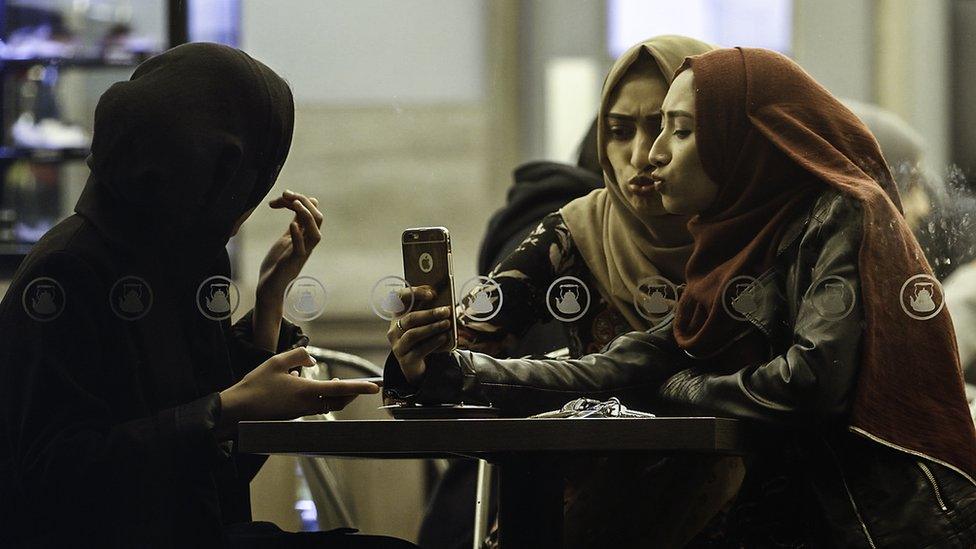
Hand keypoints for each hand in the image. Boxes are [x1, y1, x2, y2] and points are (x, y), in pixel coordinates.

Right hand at [218, 347, 378, 436]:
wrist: (239, 409)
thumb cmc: (256, 385)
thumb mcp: (277, 361)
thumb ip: (299, 356)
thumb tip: (311, 360)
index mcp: (307, 392)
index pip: (340, 389)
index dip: (359, 387)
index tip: (374, 387)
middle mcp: (307, 405)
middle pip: (338, 401)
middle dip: (351, 393)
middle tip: (360, 386)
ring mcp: (300, 412)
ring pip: (327, 405)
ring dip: (336, 395)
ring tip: (339, 383)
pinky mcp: (293, 415)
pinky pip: (314, 406)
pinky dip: (321, 397)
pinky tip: (310, 386)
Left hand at [256, 190, 323, 303]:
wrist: (269, 286)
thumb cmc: (277, 263)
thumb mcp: (286, 238)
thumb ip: (295, 225)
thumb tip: (299, 207)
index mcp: (305, 236)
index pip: (312, 212)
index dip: (300, 199)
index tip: (282, 196)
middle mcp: (307, 243)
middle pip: (317, 218)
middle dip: (304, 202)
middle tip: (286, 194)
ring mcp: (302, 253)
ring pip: (315, 233)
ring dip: (306, 216)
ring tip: (293, 202)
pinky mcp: (293, 263)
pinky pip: (301, 249)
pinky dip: (298, 235)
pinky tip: (291, 225)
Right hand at [386, 286, 453, 383]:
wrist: (416, 364)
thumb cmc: (423, 338)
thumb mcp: (424, 324)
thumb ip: (431, 312)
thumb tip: (445, 304)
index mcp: (398, 316)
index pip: (398, 298)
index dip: (414, 293)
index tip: (432, 293)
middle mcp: (394, 330)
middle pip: (409, 318)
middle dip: (429, 313)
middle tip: (446, 310)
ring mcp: (398, 346)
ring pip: (413, 334)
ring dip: (432, 327)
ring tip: (447, 324)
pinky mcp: (405, 360)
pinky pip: (419, 350)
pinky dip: (433, 343)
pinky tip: (444, 337)